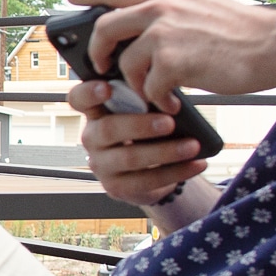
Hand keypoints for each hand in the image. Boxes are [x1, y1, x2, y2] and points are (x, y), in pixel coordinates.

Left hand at [68, 0, 275, 107]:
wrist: (274, 45)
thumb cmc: (242, 32)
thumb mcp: (200, 7)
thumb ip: (170, 11)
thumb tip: (144, 29)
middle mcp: (162, 6)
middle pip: (105, 28)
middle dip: (99, 53)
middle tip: (105, 67)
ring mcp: (165, 32)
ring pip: (125, 63)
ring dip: (137, 84)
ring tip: (156, 94)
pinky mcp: (173, 61)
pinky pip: (148, 88)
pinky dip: (157, 101)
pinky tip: (171, 104)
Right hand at [69, 80, 207, 206]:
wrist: (148, 170)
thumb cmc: (146, 131)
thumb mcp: (141, 111)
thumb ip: (145, 99)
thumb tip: (170, 92)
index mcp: (96, 112)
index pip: (78, 99)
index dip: (88, 93)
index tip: (107, 88)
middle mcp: (92, 138)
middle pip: (107, 129)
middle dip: (140, 125)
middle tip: (169, 123)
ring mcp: (101, 165)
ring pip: (129, 158)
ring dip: (165, 151)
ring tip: (192, 146)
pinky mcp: (116, 187)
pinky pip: (146, 180)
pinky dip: (177, 172)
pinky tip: (197, 164)